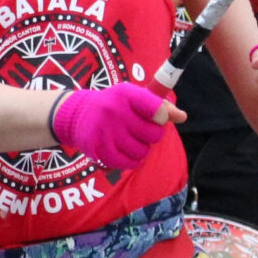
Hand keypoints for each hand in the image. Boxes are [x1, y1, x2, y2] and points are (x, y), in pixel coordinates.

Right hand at [49, 81, 181, 170]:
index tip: (158, 118)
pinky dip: (132, 161)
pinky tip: (126, 153)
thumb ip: (159, 105)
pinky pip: (128, 163)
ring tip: (130, 141)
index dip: (163, 116)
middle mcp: (114, 111)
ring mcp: (105, 132)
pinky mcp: (98, 149)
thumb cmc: (113, 105)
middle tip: (139, 130)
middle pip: (154, 134)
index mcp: (126, 94)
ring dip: (141, 149)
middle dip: (152, 135)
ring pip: (142, 151)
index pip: (157, 108)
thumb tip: (182, 116)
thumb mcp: (133, 97)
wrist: (76, 115)